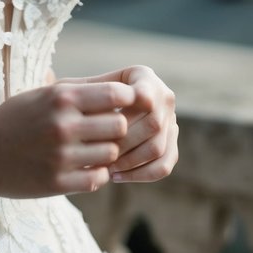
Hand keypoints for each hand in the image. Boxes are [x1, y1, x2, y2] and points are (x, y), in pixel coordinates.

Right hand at [0, 80, 135, 198]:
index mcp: (60, 98)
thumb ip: (80, 89)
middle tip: (104, 131)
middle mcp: (63, 125)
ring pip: (111, 154)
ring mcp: (61, 157)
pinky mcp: (58, 184)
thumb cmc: (14, 118)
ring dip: (105, 152)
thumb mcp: (42, 94)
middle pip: (120, 126)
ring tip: (89, 149)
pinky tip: (81, 166)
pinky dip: (95, 173)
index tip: (120, 106)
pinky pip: (98, 178)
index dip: (125, 100)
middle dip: (115, 128)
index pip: (116, 95)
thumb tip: (124, 86)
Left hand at [80, 66, 178, 183]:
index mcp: (144, 76)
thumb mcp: (82, 91)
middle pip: (152, 124)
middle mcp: (163, 96)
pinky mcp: (171, 145)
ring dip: (130, 161)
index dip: (126, 114)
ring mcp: (171, 121)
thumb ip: (90, 94)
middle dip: (124, 142)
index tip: (99, 128)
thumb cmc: (80, 99)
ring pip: (157, 147)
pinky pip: (163, 166)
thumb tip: (94, 110)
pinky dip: (140, 174)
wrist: (91, 108)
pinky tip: (117, 177)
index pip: (143, 96)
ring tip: (106, 168)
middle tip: (99, 155)